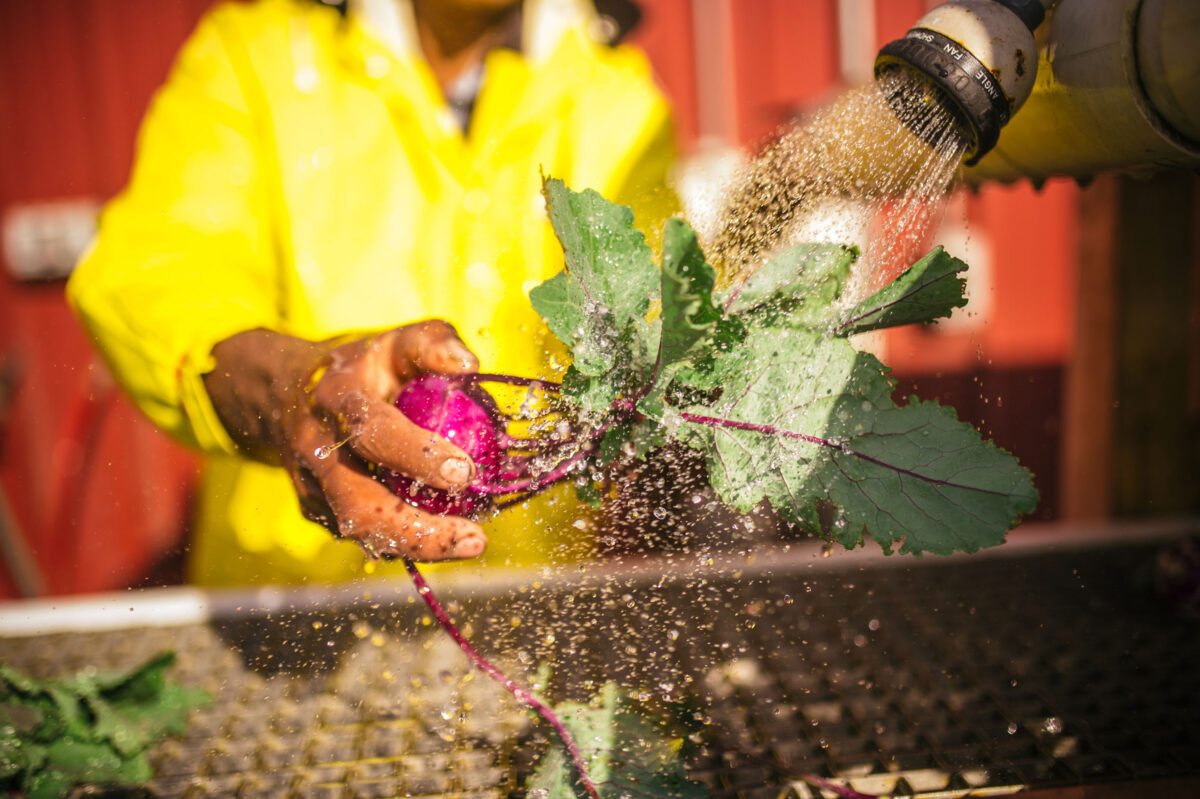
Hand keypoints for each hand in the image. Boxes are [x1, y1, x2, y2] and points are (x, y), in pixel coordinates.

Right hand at [203, 322, 487, 560]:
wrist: (280, 391)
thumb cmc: (358, 366)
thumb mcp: (393, 341)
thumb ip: (433, 344)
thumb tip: (470, 366)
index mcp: (337, 398)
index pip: (374, 431)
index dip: (418, 455)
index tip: (465, 471)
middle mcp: (317, 446)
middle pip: (358, 503)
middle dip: (417, 528)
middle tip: (475, 538)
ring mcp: (311, 484)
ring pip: (357, 530)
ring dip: (415, 544)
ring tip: (469, 544)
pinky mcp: (314, 508)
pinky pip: (360, 536)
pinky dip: (403, 542)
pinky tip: (444, 538)